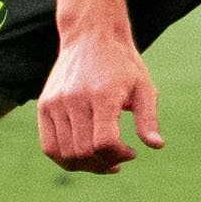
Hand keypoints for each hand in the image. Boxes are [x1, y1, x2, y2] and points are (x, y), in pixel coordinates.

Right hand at [38, 24, 162, 173]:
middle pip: (84, 152)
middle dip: (104, 164)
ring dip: (85, 165)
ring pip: (64, 153)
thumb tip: (156, 146)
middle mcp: (75, 100)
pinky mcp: (44, 106)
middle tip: (119, 159)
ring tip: (102, 161)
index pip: (105, 142)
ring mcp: (56, 103)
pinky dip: (65, 158)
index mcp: (102, 95)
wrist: (91, 36)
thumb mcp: (143, 87)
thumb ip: (148, 118)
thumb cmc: (122, 64)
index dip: (119, 155)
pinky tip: (83, 156)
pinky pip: (49, 146)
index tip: (132, 152)